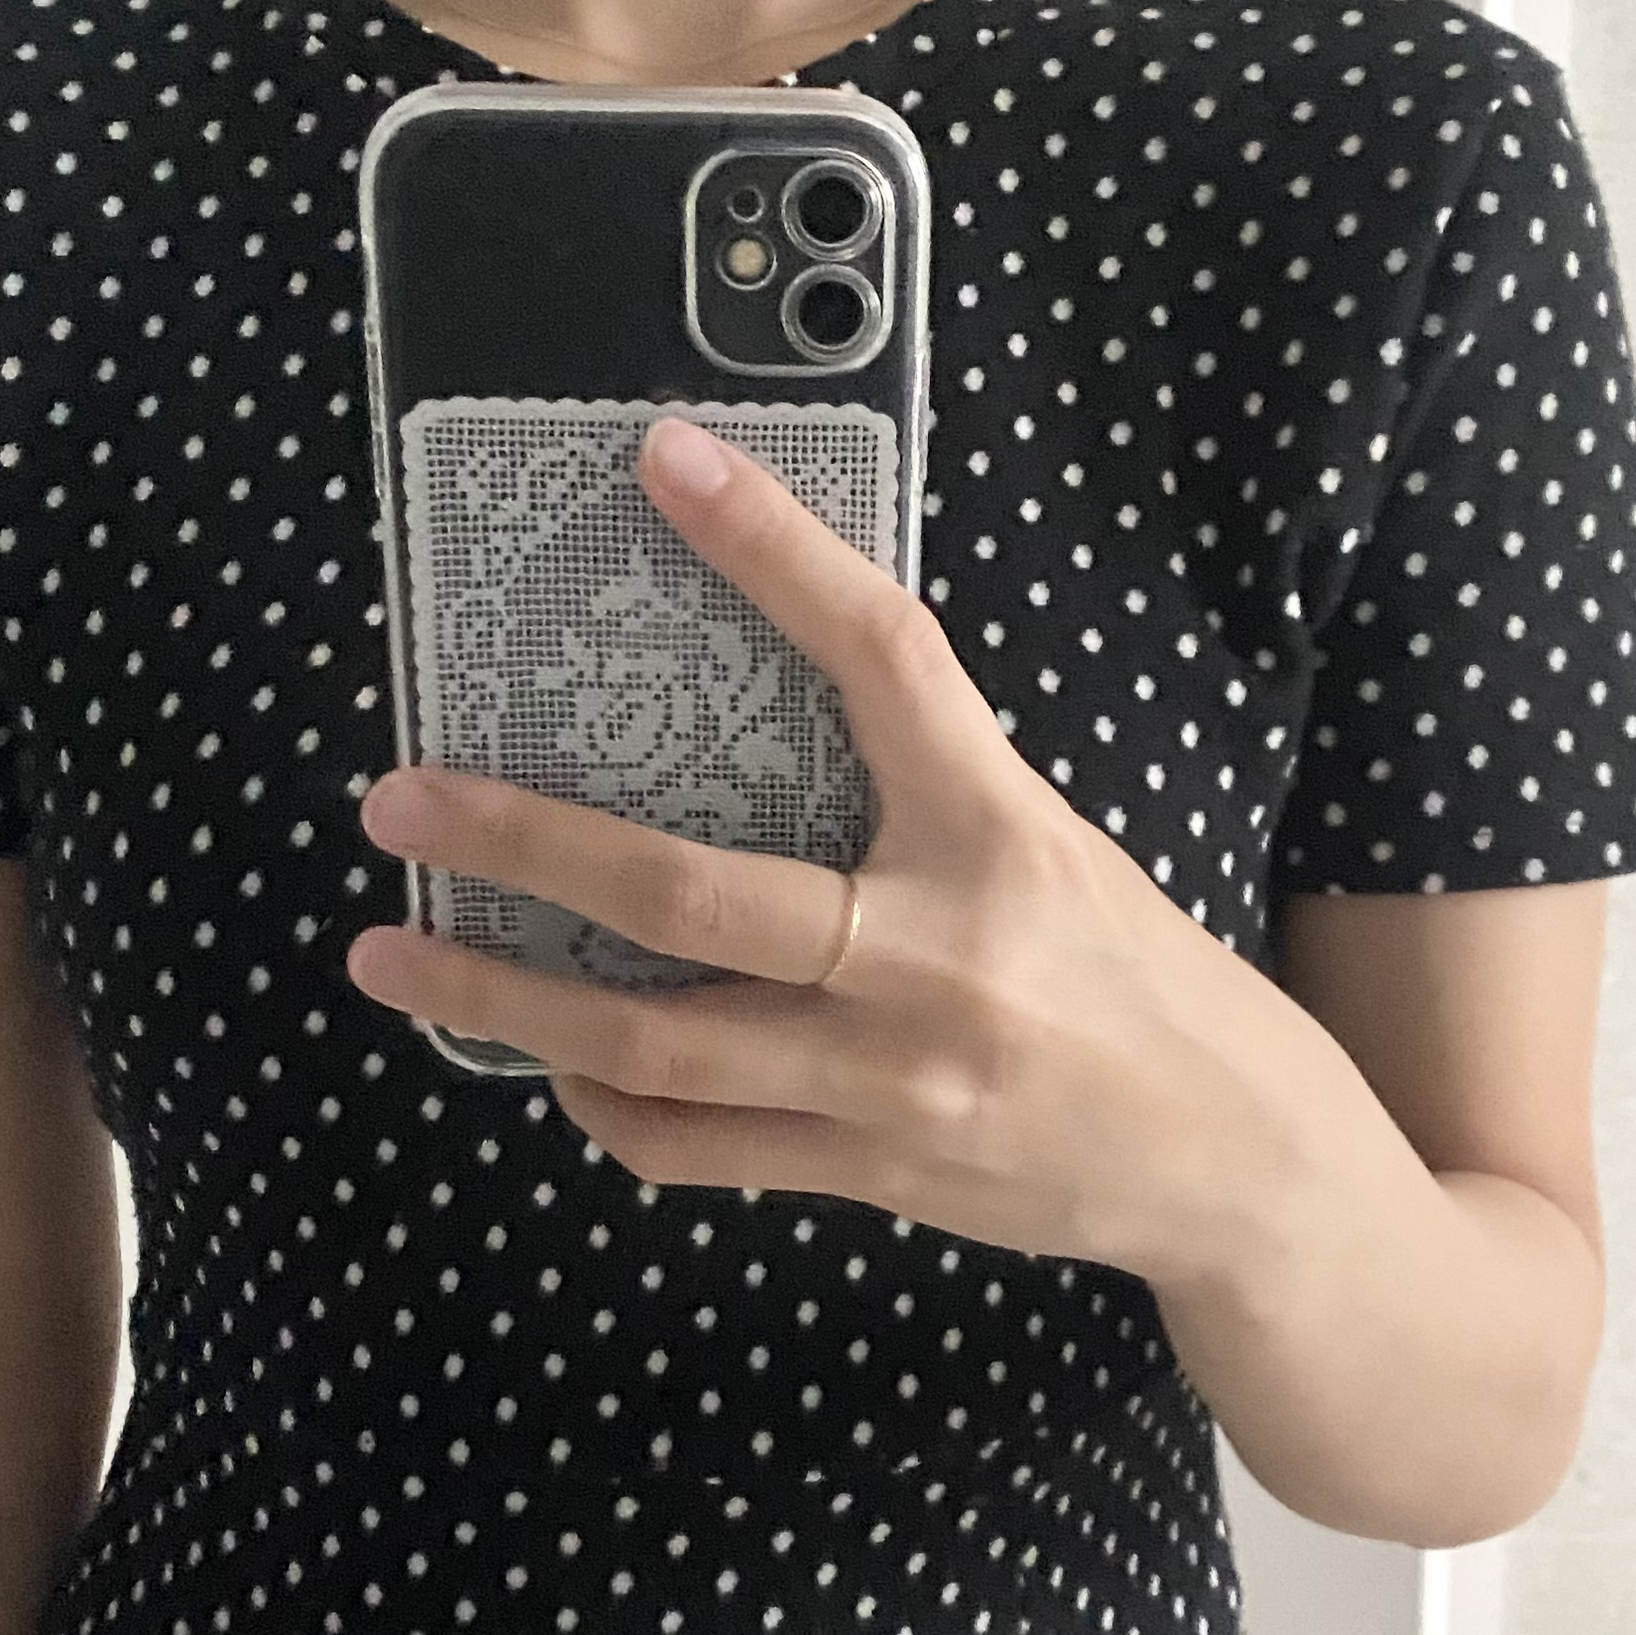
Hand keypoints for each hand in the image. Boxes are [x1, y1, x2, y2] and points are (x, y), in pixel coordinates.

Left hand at [348, 414, 1294, 1281]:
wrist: (1242, 1168)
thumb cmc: (1147, 985)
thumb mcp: (1056, 853)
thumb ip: (928, 799)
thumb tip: (768, 727)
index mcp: (1002, 837)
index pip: (884, 658)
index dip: (773, 552)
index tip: (663, 461)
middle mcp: (938, 957)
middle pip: (692, 896)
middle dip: (524, 846)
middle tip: (396, 804)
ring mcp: (893, 1082)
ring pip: (660, 1044)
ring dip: (507, 1002)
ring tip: (393, 962)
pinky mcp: (869, 1173)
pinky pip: (697, 1149)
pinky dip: (605, 1106)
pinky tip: (552, 1065)